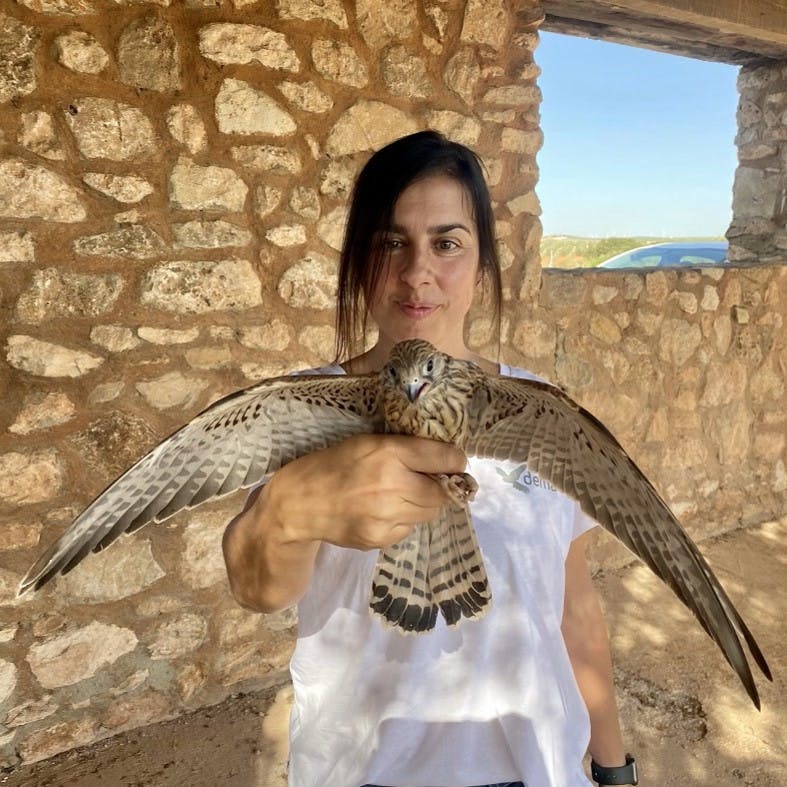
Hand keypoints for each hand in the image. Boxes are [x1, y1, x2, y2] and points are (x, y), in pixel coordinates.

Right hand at [264, 433, 466, 549]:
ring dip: (423, 504)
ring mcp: (385, 515)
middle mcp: (391, 484)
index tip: (453, 462)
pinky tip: (381, 511)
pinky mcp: (379, 538)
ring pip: (429, 512)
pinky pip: (409, 529)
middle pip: (443, 492)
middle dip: (440, 486)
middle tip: (427, 480)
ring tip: (398, 494)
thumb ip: (406, 450)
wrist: (298, 503)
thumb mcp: (368, 443)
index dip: (454, 460)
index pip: (446, 458)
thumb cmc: (335, 464)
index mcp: (389, 452)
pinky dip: (403, 520)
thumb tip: (449, 461)